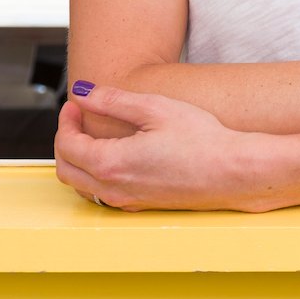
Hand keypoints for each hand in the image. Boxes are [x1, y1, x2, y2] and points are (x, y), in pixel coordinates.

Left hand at [54, 83, 275, 211]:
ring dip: (79, 158)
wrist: (234, 172)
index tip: (75, 104)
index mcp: (111, 164)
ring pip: (82, 185)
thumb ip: (113, 100)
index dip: (66, 120)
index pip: (67, 144)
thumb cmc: (202, 140)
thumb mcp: (156, 108)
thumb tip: (83, 92)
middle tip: (77, 117)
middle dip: (66, 140)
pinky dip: (95, 173)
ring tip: (93, 134)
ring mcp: (127, 201)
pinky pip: (103, 193)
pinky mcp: (141, 205)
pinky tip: (115, 155)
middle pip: (67, 169)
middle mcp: (114, 189)